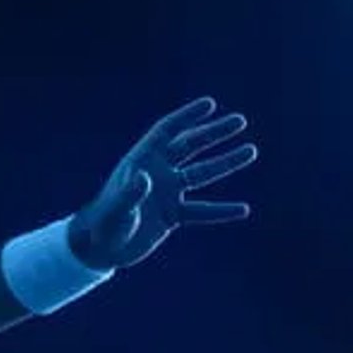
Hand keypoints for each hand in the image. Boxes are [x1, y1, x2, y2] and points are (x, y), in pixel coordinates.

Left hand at [67, 96, 257, 271]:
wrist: (101, 248)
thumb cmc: (103, 224)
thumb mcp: (117, 208)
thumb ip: (130, 194)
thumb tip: (145, 178)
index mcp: (141, 161)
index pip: (167, 131)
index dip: (187, 116)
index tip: (210, 104)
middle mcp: (157, 173)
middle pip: (190, 146)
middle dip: (214, 133)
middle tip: (240, 121)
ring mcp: (166, 193)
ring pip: (201, 174)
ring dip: (226, 163)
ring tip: (251, 151)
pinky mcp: (172, 215)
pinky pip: (202, 210)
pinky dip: (221, 211)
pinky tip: (243, 209)